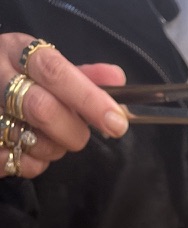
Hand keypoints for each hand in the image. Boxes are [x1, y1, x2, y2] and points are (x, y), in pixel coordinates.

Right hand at [0, 33, 128, 179]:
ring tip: (50, 137)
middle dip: (72, 131)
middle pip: (41, 109)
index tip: (116, 121)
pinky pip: (20, 163)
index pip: (54, 72)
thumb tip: (117, 80)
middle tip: (81, 135)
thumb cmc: (22, 80)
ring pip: (32, 140)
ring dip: (54, 148)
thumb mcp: (48, 68)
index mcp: (18, 52)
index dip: (89, 99)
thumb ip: (84, 76)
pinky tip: (31, 149)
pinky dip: (35, 164)